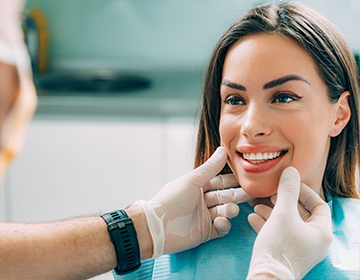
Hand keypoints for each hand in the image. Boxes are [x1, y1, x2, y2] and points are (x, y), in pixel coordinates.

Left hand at [135, 147, 252, 257]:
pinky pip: (220, 228)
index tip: (246, 178)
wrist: (158, 226)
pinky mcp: (204, 233)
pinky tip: (221, 222)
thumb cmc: (171, 200)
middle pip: (224, 197)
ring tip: (231, 210)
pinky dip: (224, 225)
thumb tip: (223, 149)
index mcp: (197, 187)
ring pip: (224, 212)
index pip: (219, 182)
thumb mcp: (192, 181)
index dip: (232, 180)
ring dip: (230, 210)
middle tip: (251, 194)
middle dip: (237, 196)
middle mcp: (201, 201)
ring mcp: (204, 217)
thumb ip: (210, 168)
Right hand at [247, 167, 332, 279]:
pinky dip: (267, 224)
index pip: (319, 205)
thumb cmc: (279, 246)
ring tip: (256, 205)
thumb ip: (287, 190)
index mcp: (321, 232)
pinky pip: (279, 234)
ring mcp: (299, 248)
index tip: (288, 185)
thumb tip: (291, 171)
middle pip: (300, 213)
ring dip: (271, 212)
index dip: (304, 191)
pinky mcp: (285, 253)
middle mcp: (313, 241)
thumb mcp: (283, 213)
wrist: (266, 277)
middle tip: (270, 194)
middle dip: (283, 201)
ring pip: (287, 223)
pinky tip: (252, 217)